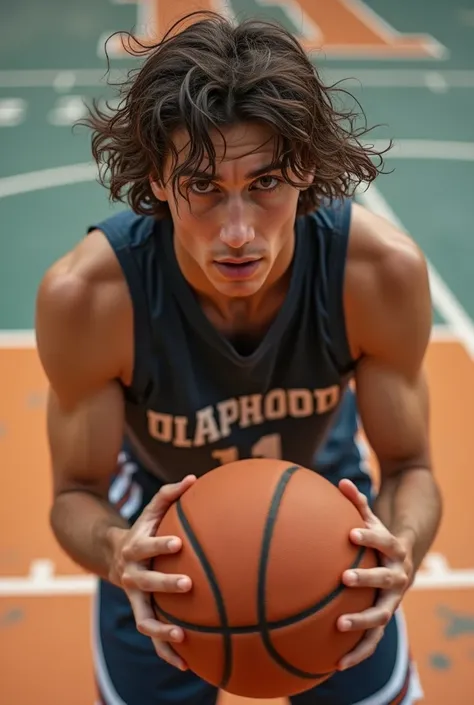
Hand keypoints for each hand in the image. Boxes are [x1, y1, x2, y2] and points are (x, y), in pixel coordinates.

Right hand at [111, 474, 196, 669]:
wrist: (115, 556)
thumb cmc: (143, 529)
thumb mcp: (152, 511)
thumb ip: (169, 495)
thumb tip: (194, 478)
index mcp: (134, 548)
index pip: (145, 546)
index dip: (158, 544)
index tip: (177, 543)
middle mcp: (132, 576)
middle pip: (146, 583)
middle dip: (164, 584)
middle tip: (187, 584)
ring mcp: (135, 599)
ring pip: (144, 619)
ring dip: (161, 630)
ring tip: (181, 637)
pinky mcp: (143, 614)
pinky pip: (153, 637)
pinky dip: (166, 651)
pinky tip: (187, 664)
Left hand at [336, 479, 412, 670]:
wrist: (404, 561)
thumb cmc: (377, 537)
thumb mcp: (371, 519)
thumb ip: (357, 503)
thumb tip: (341, 481)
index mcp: (395, 550)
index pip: (385, 541)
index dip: (371, 536)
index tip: (352, 532)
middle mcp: (398, 577)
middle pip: (387, 580)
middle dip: (367, 578)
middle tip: (344, 578)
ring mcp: (393, 601)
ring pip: (382, 615)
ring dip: (362, 621)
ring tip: (339, 625)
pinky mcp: (384, 618)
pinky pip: (373, 640)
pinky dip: (358, 652)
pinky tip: (336, 664)